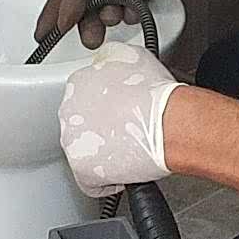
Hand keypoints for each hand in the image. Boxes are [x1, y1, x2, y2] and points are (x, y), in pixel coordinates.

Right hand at [33, 0, 188, 50]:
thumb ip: (67, 5)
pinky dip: (131, 13)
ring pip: (109, 15)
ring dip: (111, 17)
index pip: (59, 1)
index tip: (43, 37)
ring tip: (116, 11)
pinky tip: (132, 7)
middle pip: (86, 13)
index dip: (50, 19)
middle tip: (92, 38)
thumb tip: (61, 24)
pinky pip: (130, 13)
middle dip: (88, 26)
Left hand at [58, 43, 181, 192]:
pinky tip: (125, 171)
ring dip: (104, 154)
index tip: (120, 111)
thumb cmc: (158, 94)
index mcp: (77, 84)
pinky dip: (108, 182)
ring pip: (85, 153)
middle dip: (103, 130)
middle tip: (127, 130)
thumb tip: (106, 62)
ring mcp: (73, 142)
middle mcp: (69, 112)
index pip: (84, 99)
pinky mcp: (82, 169)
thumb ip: (110, 60)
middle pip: (82, 125)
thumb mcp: (131, 56)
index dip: (106, 107)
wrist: (170, 123)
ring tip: (128, 150)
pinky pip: (91, 183)